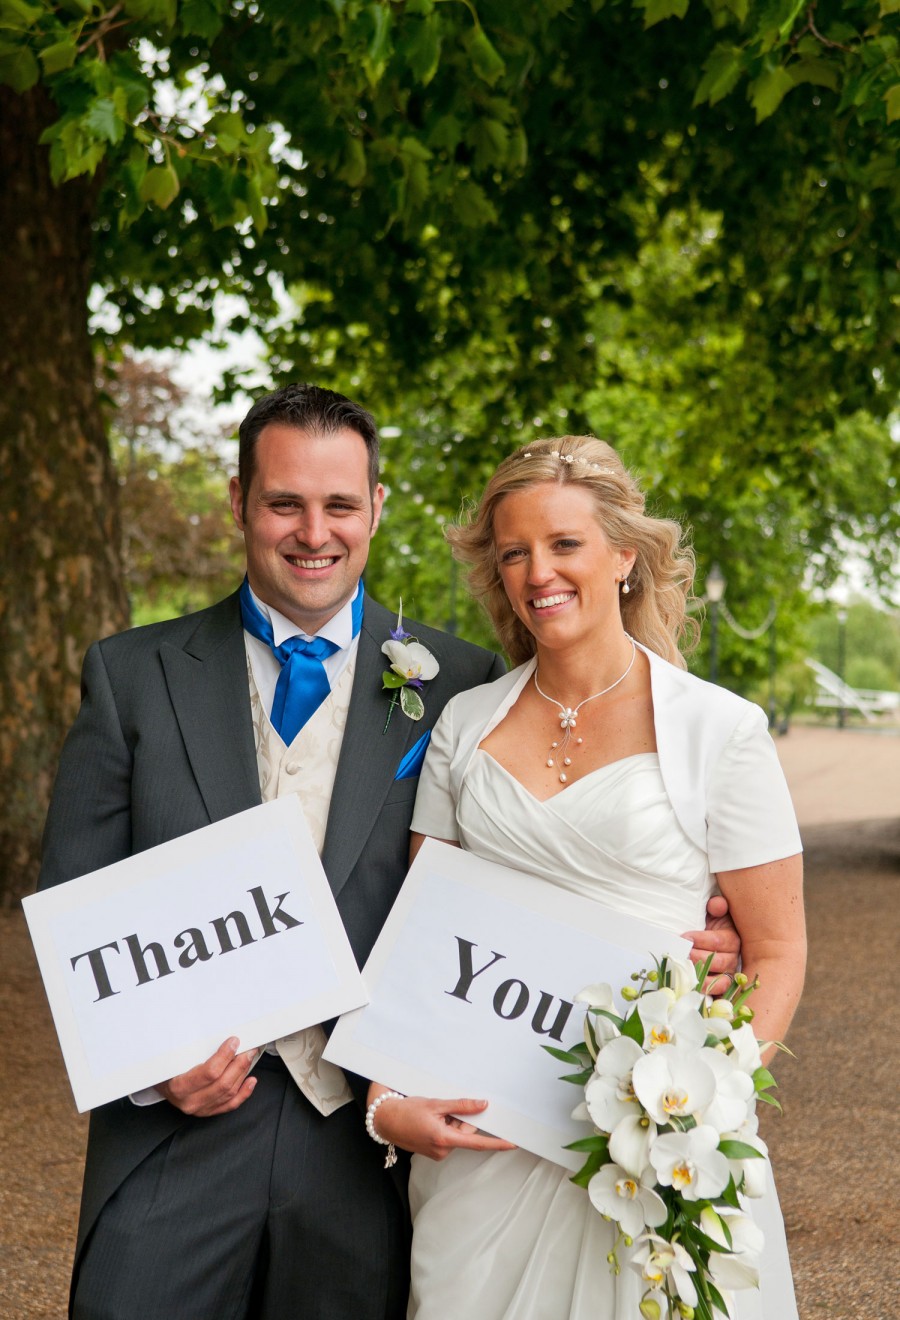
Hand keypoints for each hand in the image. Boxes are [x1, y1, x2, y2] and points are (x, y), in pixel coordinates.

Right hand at [157, 1038, 259, 1116]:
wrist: (161, 1086)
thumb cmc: (167, 1070)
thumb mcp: (172, 1059)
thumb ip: (190, 1049)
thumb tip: (214, 1034)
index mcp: (179, 1087)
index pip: (209, 1073)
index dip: (225, 1056)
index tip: (233, 1042)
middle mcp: (190, 1101)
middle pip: (223, 1083)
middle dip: (239, 1064)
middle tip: (247, 1049)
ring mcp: (201, 1109)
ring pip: (229, 1093)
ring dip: (243, 1073)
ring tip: (249, 1058)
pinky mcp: (209, 1112)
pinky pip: (231, 1105)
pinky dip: (244, 1093)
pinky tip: (251, 1081)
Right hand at [368, 1088, 516, 1162]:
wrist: (385, 1120)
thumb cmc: (407, 1111)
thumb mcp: (436, 1104)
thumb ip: (461, 1106)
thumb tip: (483, 1105)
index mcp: (444, 1139)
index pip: (477, 1143)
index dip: (497, 1144)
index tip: (512, 1143)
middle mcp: (442, 1151)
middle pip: (465, 1134)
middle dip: (461, 1119)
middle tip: (445, 1108)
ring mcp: (437, 1153)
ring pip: (456, 1135)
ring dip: (451, 1122)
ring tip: (433, 1113)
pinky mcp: (433, 1151)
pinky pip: (448, 1138)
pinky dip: (445, 1127)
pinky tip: (431, 1119)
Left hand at [682, 895, 741, 990]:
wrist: (710, 940)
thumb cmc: (710, 926)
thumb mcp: (714, 913)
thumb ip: (717, 906)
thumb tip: (716, 905)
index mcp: (732, 939)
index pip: (718, 941)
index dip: (700, 939)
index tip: (684, 937)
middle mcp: (733, 959)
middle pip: (717, 962)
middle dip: (696, 958)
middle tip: (681, 955)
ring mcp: (727, 976)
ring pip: (719, 981)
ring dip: (700, 978)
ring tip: (684, 973)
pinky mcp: (721, 989)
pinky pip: (717, 995)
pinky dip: (706, 995)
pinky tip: (691, 991)